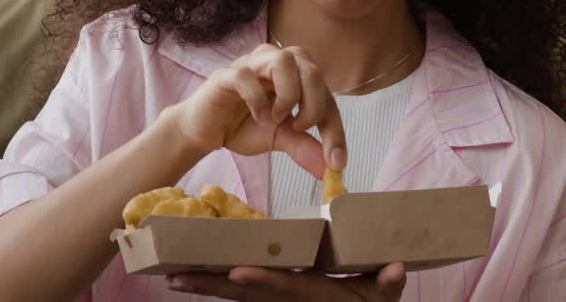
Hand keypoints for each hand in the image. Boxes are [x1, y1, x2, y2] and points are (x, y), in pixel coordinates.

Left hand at [167, 262, 406, 300]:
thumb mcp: (382, 297)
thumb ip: (386, 284)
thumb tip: (395, 267)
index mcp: (313, 295)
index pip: (284, 288)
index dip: (262, 282)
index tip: (238, 273)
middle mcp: (289, 300)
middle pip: (245, 294)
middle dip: (211, 286)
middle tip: (175, 277)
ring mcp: (277, 301)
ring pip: (235, 295)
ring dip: (204, 286)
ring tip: (170, 276)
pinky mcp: (271, 297)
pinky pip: (238, 292)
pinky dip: (214, 285)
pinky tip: (189, 275)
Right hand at [169, 44, 346, 176]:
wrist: (204, 131)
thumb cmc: (243, 126)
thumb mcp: (280, 139)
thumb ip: (304, 147)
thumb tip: (330, 169)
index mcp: (295, 75)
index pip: (325, 93)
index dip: (334, 128)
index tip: (337, 162)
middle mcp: (276, 62)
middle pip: (310, 68)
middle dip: (313, 104)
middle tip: (300, 129)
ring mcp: (251, 64)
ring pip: (283, 60)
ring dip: (288, 94)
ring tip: (277, 118)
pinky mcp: (226, 74)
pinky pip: (246, 76)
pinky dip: (257, 98)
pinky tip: (257, 116)